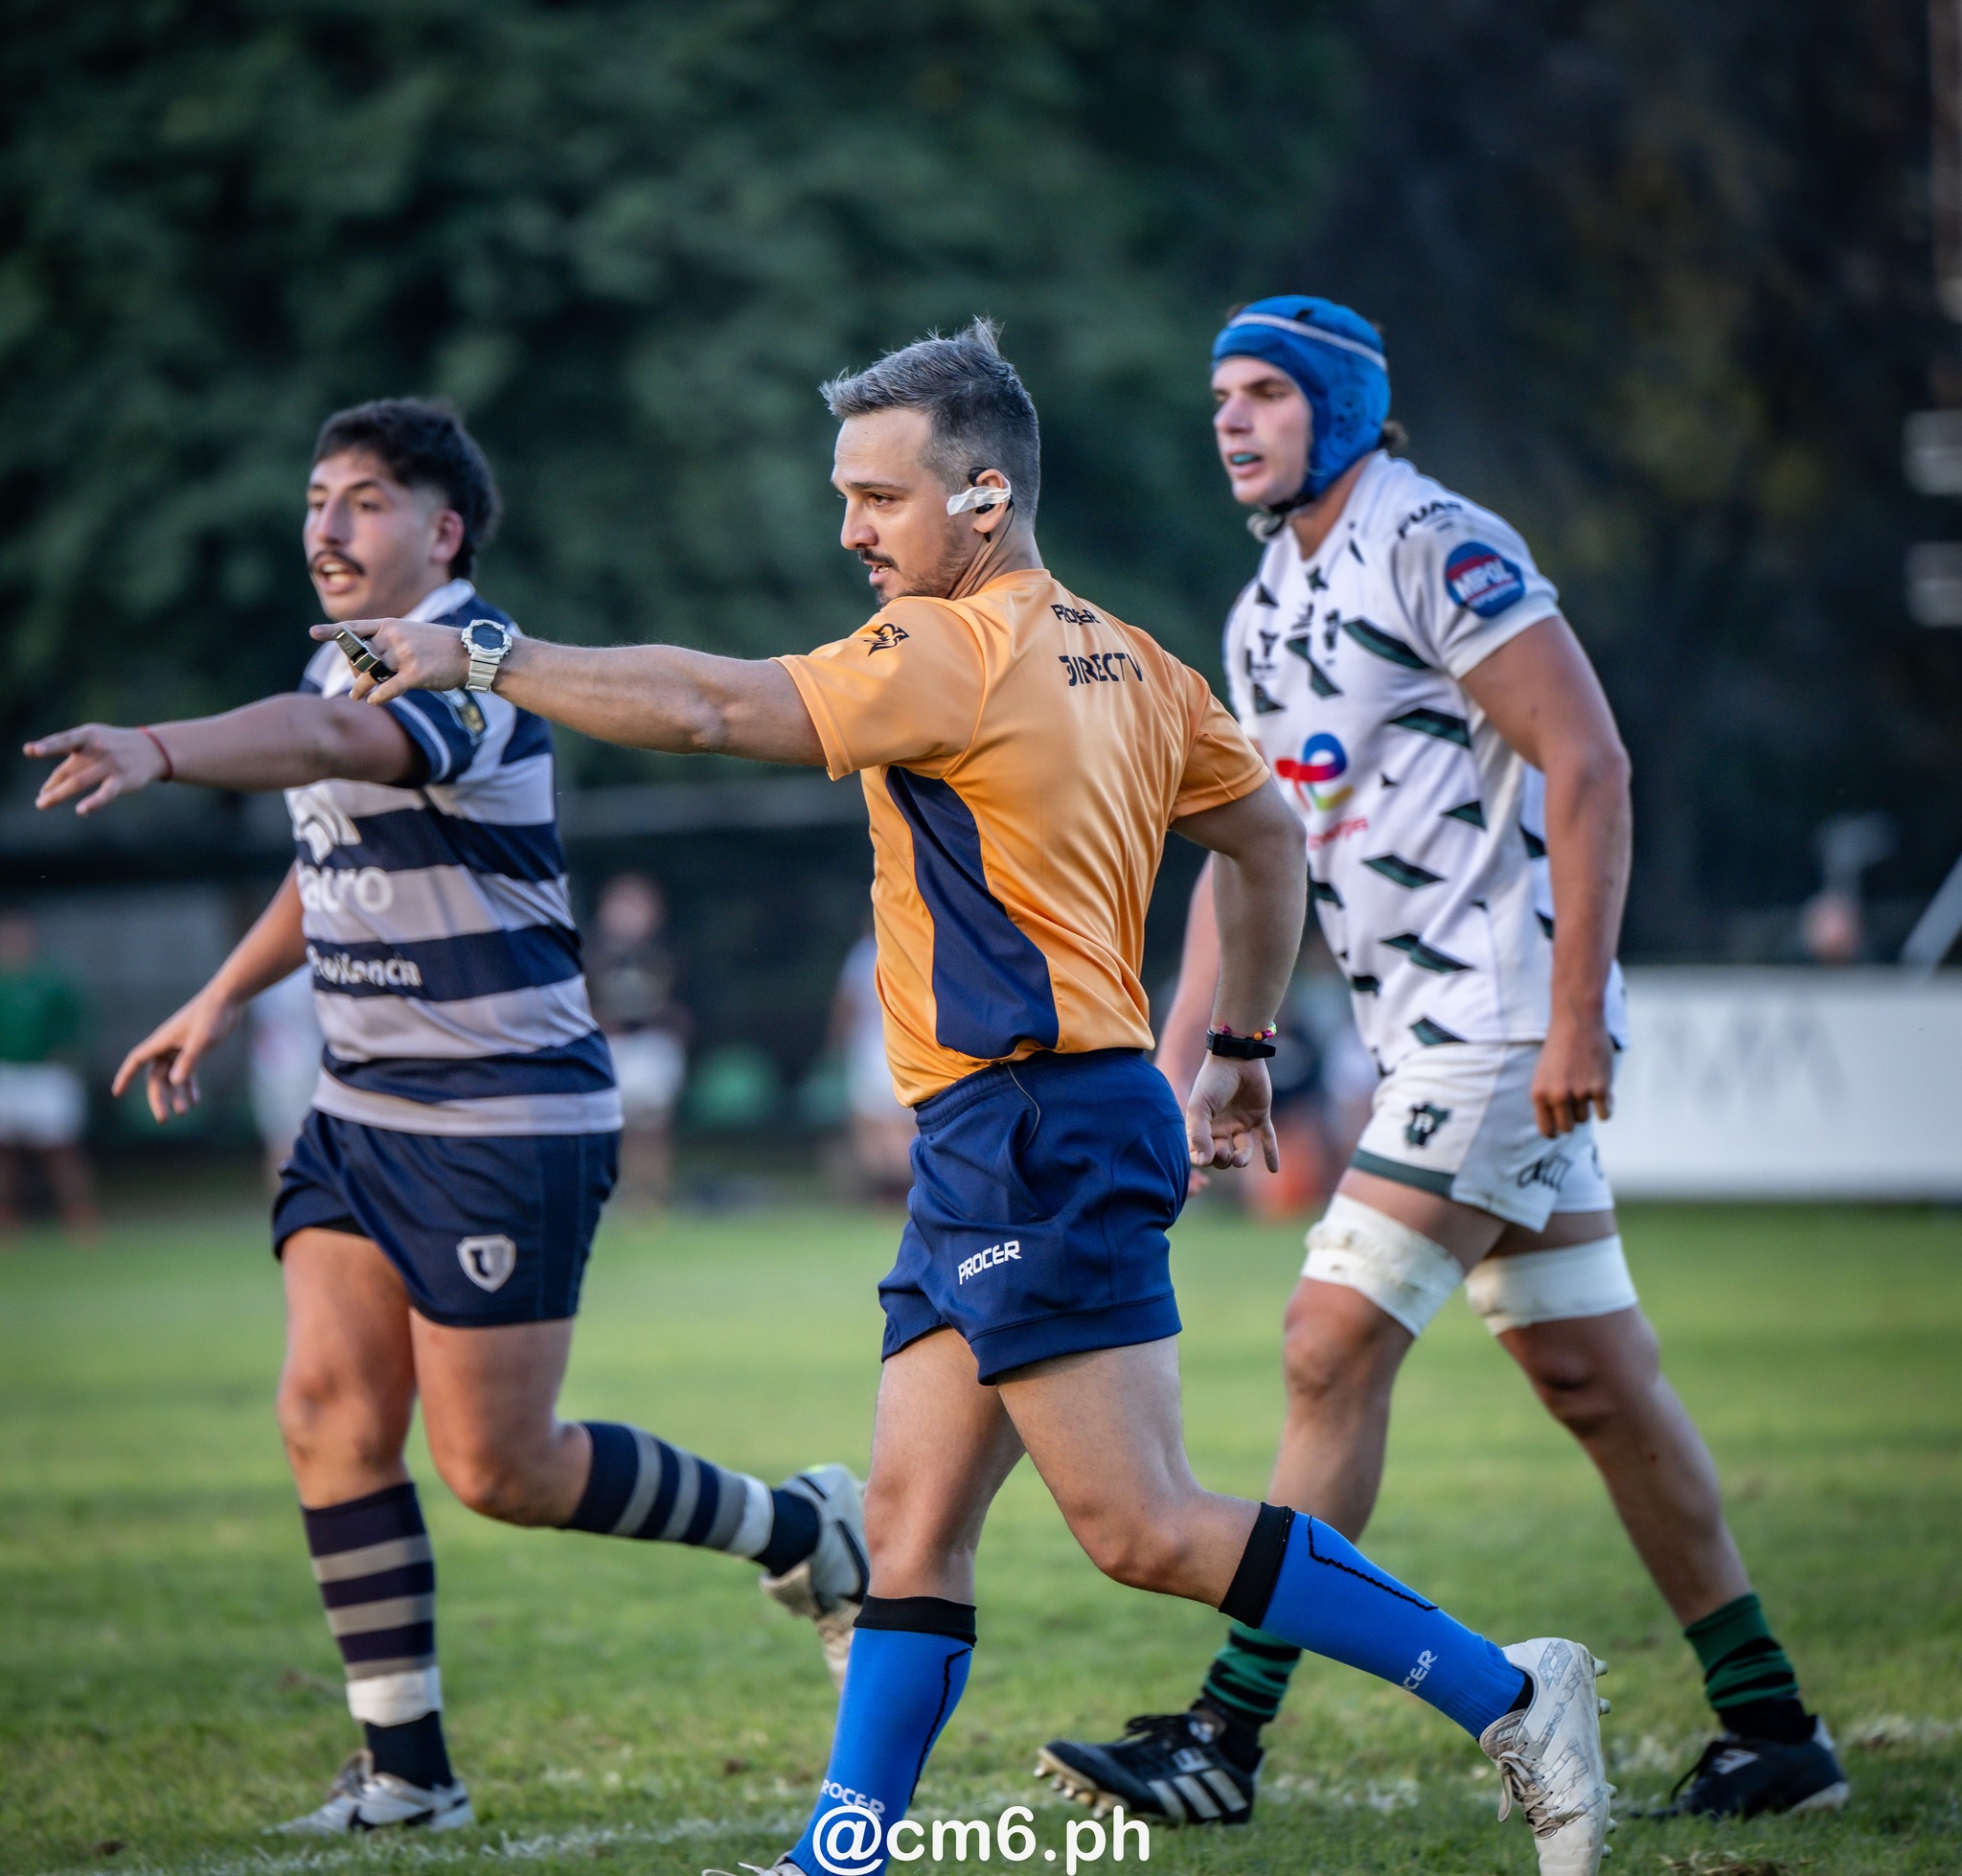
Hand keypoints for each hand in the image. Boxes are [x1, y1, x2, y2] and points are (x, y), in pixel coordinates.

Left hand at [26, 724, 168, 815]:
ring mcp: (111, 764)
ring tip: (43, 804)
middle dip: (53, 787)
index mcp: (87, 736)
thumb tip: (46, 790)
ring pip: (80, 782)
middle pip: (69, 771)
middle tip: (39, 801)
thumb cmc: (112, 747)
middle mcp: (98, 749)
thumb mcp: (90, 747)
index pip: (64, 742)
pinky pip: (106, 793)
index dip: (47, 746)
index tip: (29, 750)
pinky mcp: (123, 780)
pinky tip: (81, 810)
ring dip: (60, 795)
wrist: (153, 749)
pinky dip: (94, 802)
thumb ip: (69, 765)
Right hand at [111, 985, 243, 1123]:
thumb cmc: (213, 1015)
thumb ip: (189, 1060)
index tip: (117, 1094)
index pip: (136, 1061)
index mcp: (162, 1041)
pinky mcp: (193, 1048)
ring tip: (183, 1113)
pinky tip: (194, 1101)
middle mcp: (167, 1045)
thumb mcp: (202, 1040)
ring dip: (175, 1094)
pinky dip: (189, 1085)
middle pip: (156, 1077)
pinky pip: (186, 1071)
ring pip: (171, 1076)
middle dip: (158, 1098)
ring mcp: (180, 1047)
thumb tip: (175, 1081)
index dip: (125, 1077)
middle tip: (164, 1120)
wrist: (228, 998)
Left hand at [311, 619, 469, 702]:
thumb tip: (368, 661)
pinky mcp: (416, 674)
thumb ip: (390, 643)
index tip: (313, 633)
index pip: (356, 628)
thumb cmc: (442, 646)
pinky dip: (379, 696)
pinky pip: (389, 688)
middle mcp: (395, 637)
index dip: (333, 631)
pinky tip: (373, 701)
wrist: (473, 653)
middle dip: (355, 670)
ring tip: (355, 696)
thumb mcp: (414, 634)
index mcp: (392, 624)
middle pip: (362, 656)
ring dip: (360, 687)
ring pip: (371, 674)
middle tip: (355, 680)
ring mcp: (405, 655)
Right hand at [1184, 1054, 1279, 1172]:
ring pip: (1243, 1150)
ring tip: (1240, 1160)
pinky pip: (1267, 1138)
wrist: (1237, 1057)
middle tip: (1224, 1151)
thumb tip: (1204, 1161)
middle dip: (1222, 1159)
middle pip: (1222, 1155)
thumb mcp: (1199, 1107)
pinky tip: (1274, 1169)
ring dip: (1242, 1159)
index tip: (1205, 1158)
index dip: (1202, 1159)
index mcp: (1204, 1125)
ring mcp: (1241, 1122)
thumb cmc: (1213, 1080)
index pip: (1201, 1152)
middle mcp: (1222, 1126)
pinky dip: (1271, 1154)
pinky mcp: (1260, 1116)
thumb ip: (1198, 1134)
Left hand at [1532, 1008, 1614, 1136]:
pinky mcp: (1600, 1088)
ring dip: (1588, 1108)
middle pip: (1568, 1127)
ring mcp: (1579, 1093)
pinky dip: (1606, 1108)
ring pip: (1585, 1119)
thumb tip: (1560, 1128)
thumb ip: (1548, 1100)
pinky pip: (1605, 1115)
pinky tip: (1603, 1094)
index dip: (1555, 1132)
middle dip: (1572, 1119)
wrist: (1576, 1023)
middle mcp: (1557, 1096)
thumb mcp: (1543, 1075)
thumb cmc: (1559, 1049)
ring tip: (1586, 1086)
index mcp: (1539, 1094)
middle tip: (1576, 1104)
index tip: (1561, 1128)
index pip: (1547, 1130)